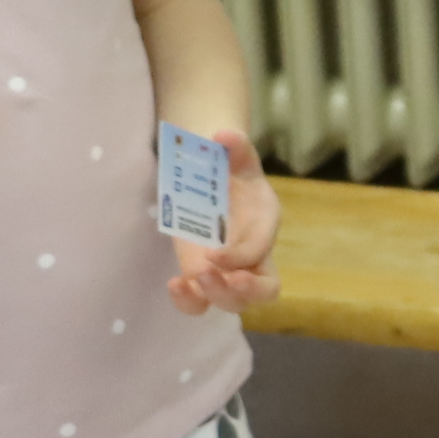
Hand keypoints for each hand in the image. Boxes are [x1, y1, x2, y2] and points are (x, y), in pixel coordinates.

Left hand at [167, 131, 281, 314]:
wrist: (211, 177)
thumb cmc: (227, 166)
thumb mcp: (233, 152)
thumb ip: (235, 144)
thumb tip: (223, 134)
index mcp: (265, 223)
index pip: (261, 251)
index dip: (240, 257)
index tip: (212, 254)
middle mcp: (254, 255)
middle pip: (265, 290)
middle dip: (242, 291)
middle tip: (212, 276)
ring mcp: (229, 271)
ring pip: (235, 304)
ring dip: (215, 297)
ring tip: (186, 282)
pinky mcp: (203, 276)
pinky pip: (202, 303)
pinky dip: (188, 301)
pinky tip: (173, 284)